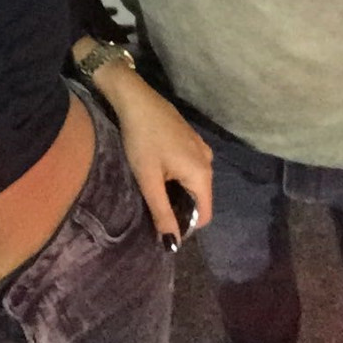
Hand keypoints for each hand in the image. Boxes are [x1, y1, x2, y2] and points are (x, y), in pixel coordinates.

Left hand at [92, 61, 212, 240]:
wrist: (135, 98)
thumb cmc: (141, 139)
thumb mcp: (149, 180)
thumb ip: (162, 213)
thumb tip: (173, 245)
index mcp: (202, 174)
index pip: (203, 215)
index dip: (185, 226)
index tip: (162, 225)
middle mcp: (208, 161)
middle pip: (199, 198)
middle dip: (180, 207)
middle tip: (153, 205)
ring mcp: (201, 146)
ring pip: (194, 182)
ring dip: (177, 189)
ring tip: (153, 187)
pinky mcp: (191, 137)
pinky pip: (190, 166)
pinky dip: (177, 174)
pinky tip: (157, 168)